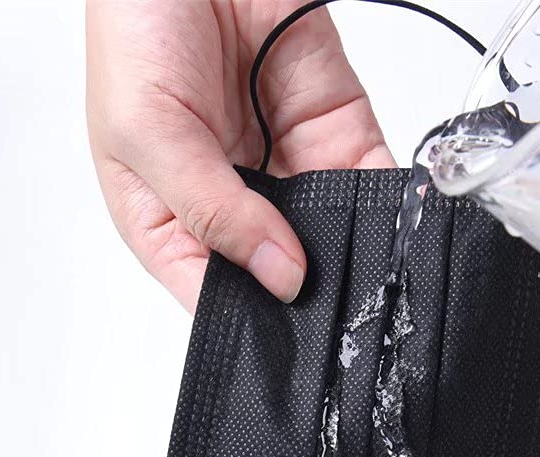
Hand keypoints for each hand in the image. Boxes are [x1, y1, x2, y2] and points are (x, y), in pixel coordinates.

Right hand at [86, 0, 394, 310]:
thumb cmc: (135, 25)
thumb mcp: (148, 132)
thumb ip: (213, 211)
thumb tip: (281, 278)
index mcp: (171, 220)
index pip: (216, 296)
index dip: (254, 322)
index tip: (294, 342)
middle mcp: (234, 203)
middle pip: (282, 273)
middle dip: (315, 293)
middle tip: (349, 317)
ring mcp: (287, 170)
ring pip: (333, 235)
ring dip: (359, 255)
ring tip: (380, 281)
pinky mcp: (335, 131)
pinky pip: (370, 178)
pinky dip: (391, 203)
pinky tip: (403, 228)